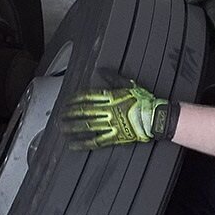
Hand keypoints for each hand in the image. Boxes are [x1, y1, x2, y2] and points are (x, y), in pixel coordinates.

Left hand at [63, 80, 177, 150]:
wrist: (155, 118)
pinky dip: (82, 143)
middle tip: (59, 115)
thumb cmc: (145, 101)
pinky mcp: (114, 137)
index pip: (88, 96)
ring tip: (61, 128)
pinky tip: (72, 144)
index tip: (67, 101)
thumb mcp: (130, 85)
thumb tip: (101, 71)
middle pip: (84, 111)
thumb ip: (113, 79)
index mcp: (112, 97)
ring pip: (86, 126)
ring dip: (71, 127)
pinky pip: (95, 141)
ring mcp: (111, 125)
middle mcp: (108, 110)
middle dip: (69, 113)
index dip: (75, 99)